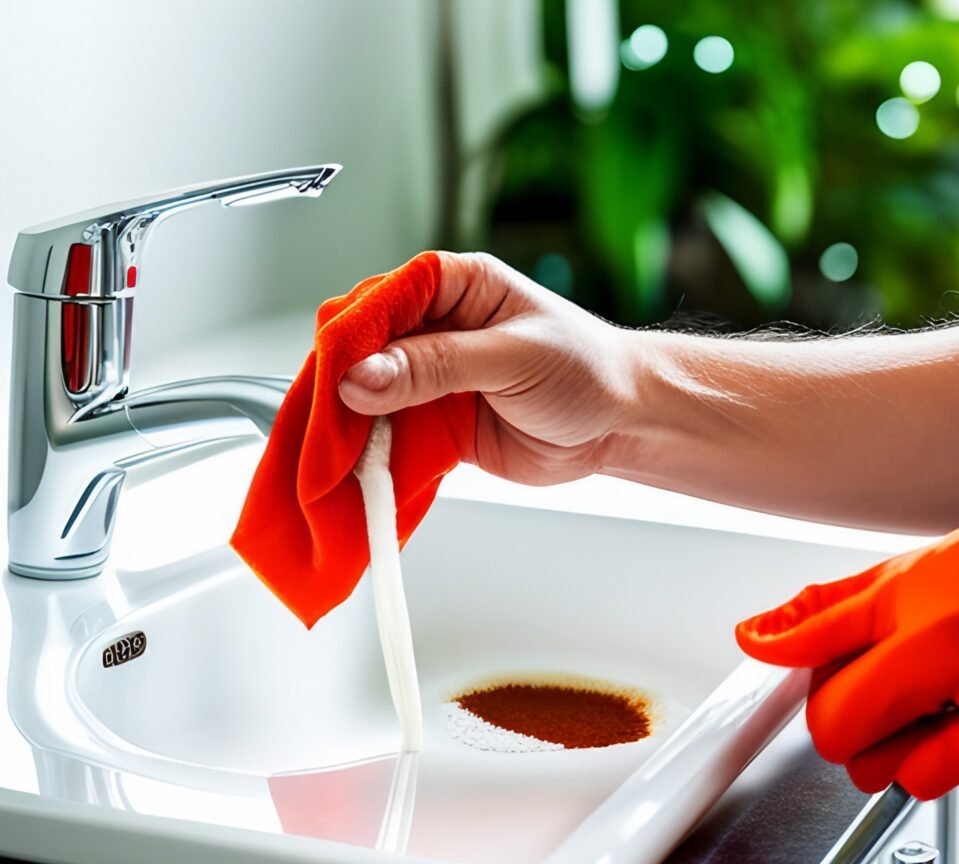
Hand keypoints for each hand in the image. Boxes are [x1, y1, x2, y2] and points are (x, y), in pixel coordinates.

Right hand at [337, 252, 637, 484]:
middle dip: (339, 388)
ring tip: (332, 456)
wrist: (621, 423)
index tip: (334, 377)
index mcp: (453, 286)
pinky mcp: (435, 423)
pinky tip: (358, 472)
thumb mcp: (512, 357)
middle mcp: (433, 328)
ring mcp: (431, 379)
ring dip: (350, 428)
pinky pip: (390, 437)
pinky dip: (373, 456)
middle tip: (325, 425)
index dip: (351, 338)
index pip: (379, 302)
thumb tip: (362, 375)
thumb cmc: (587, 369)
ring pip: (368, 399)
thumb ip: (437, 365)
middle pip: (361, 352)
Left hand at [735, 503, 958, 799]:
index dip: (782, 667)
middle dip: (831, 711)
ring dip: (873, 743)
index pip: (818, 660)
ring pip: (876, 771)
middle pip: (836, 732)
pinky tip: (933, 720)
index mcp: (928, 627)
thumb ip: (821, 613)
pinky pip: (923, 783)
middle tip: (856, 681)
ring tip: (904, 697)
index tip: (770, 665)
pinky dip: (916, 761)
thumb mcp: (898, 578)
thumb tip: (757, 637)